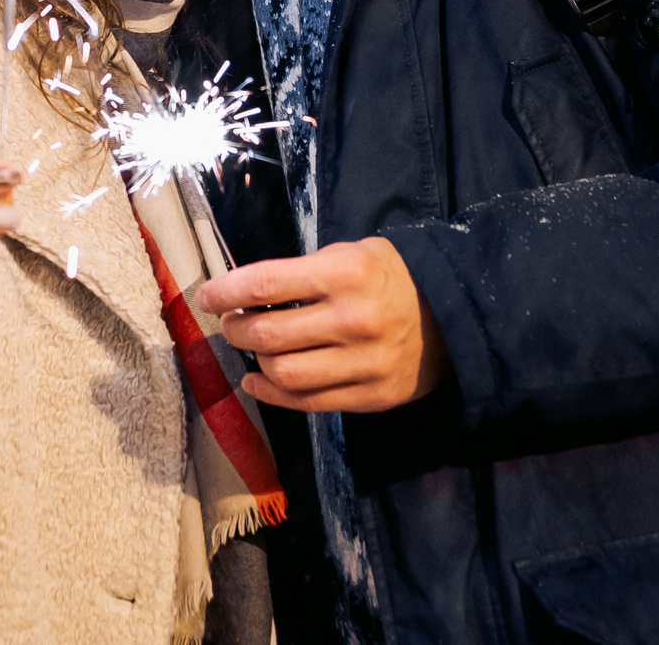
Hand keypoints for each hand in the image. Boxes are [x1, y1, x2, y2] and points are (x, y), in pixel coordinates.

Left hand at [197, 237, 446, 413]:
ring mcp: (364, 363)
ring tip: (251, 348)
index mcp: (346, 274)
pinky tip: (257, 382)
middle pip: (269, 334)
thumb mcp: (350, 254)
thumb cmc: (389, 277)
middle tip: (229, 322)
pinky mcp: (371, 396)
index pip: (266, 284)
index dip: (226, 291)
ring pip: (284, 373)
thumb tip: (242, 293)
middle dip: (235, 329)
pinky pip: (308, 403)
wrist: (453, 316)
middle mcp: (353, 320)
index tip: (205, 296)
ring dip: (254, 362)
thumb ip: (302, 272)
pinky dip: (272, 395)